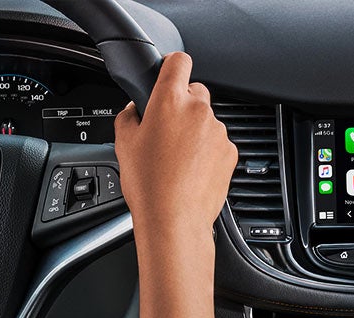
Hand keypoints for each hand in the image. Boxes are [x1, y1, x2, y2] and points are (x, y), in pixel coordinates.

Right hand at [114, 52, 237, 233]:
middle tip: (165, 130)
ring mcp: (218, 132)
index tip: (168, 74)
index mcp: (170, 101)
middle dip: (181, 105)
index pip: (179, 61)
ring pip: (206, 120)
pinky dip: (206, 150)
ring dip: (194, 131)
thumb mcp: (123, 143)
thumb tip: (136, 109)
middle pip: (194, 92)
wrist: (174, 220)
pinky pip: (217, 142)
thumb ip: (130, 115)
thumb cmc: (149, 185)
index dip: (172, 66)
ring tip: (176, 158)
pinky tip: (190, 169)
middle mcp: (199, 111)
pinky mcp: (230, 152)